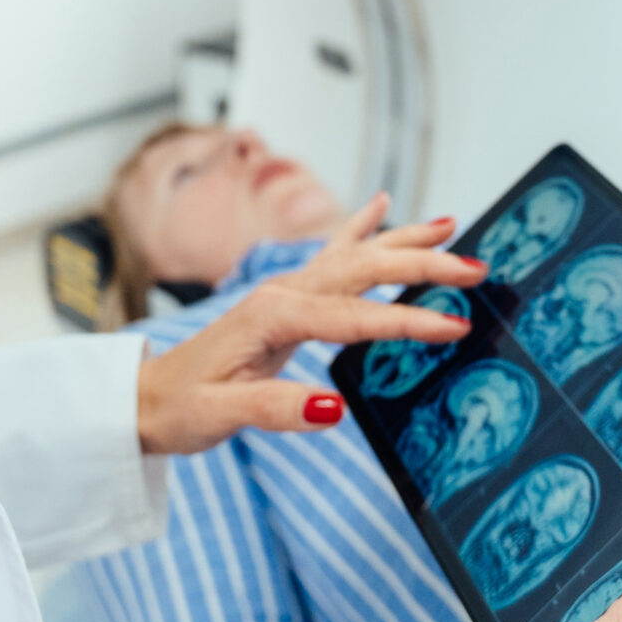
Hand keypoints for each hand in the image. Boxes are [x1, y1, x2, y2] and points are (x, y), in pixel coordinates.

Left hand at [134, 196, 485, 455]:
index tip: (455, 327)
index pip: (356, 317)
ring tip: (451, 223)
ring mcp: (285, 291)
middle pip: (366, 268)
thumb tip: (334, 409)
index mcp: (273, 317)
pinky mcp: (286, 299)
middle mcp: (283, 294)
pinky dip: (362, 229)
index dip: (408, 320)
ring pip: (357, 255)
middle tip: (477, 268)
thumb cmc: (180, 407)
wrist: (145, 397)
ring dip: (405, 238)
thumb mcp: (221, 415)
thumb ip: (278, 410)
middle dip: (424, 263)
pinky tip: (380, 205)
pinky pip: (333, 256)